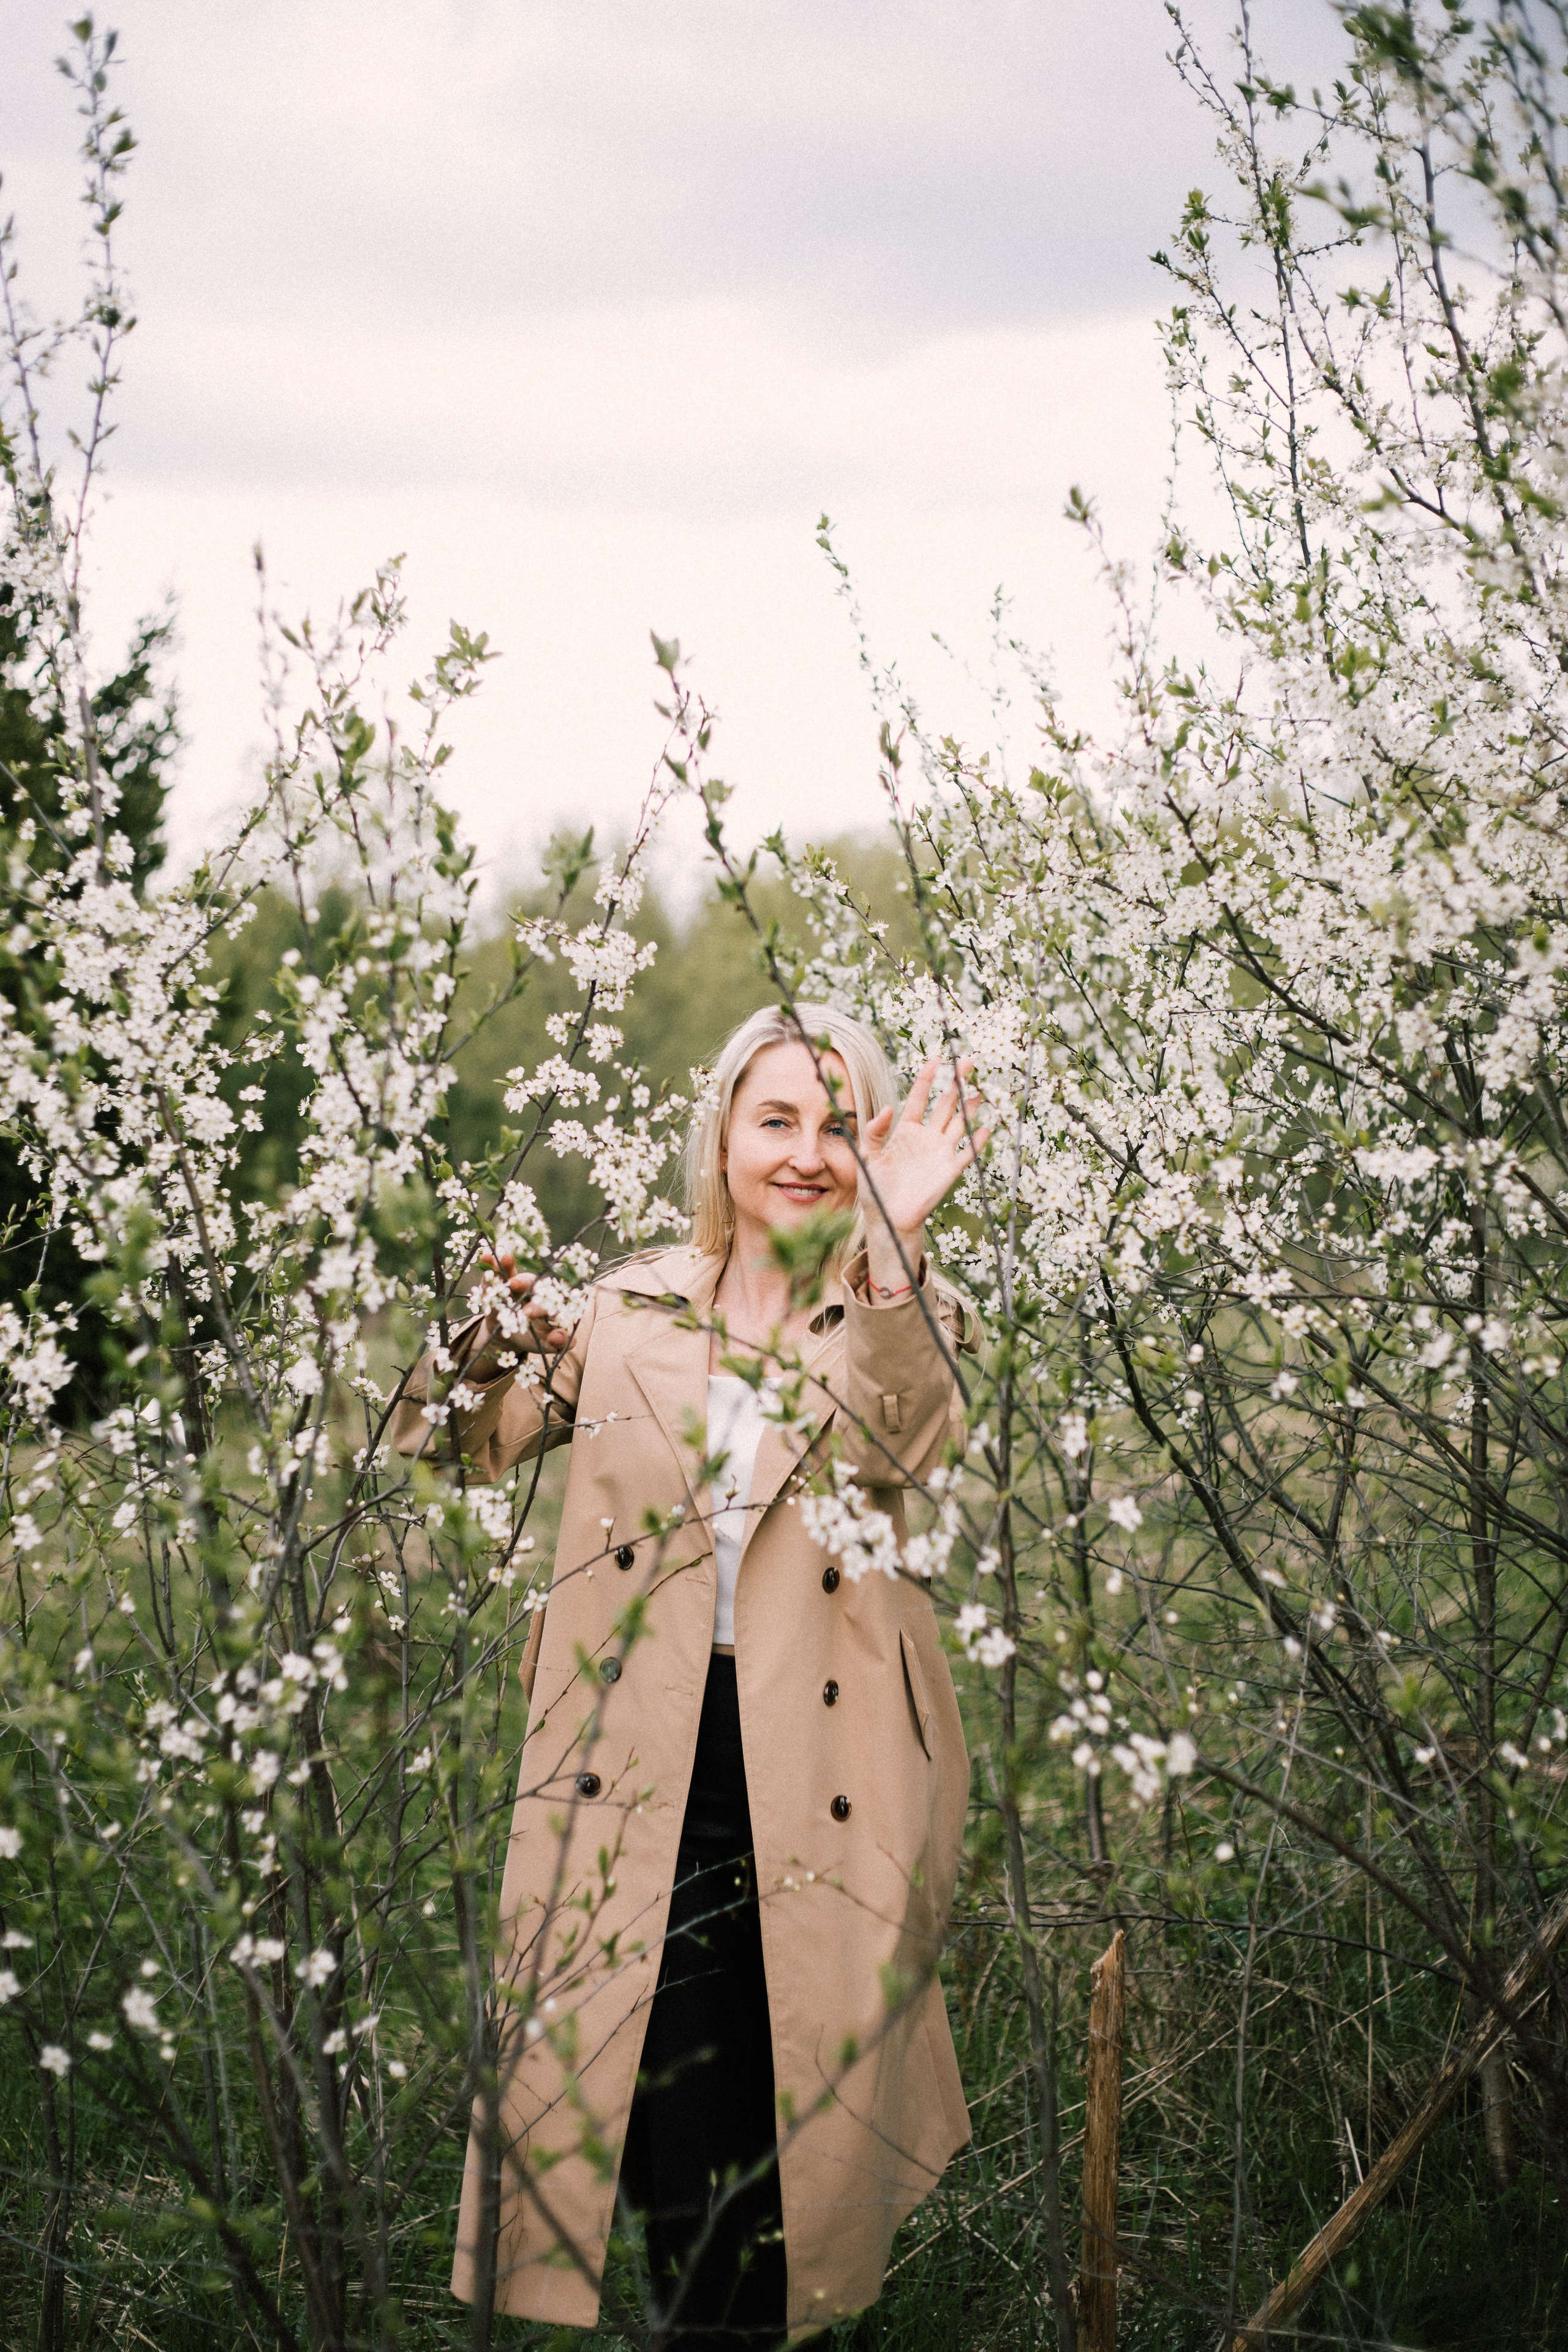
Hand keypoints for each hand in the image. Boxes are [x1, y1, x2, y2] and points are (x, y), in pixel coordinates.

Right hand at [476, 1253, 569, 1352]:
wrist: (513, 1336)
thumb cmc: (535, 1338)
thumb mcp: (545, 1344)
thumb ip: (557, 1343)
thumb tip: (559, 1337)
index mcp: (548, 1304)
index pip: (547, 1301)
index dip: (538, 1305)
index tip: (527, 1313)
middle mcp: (533, 1291)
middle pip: (531, 1283)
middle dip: (523, 1283)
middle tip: (513, 1285)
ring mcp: (515, 1287)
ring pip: (514, 1273)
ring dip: (508, 1265)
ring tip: (504, 1257)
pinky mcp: (497, 1287)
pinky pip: (495, 1275)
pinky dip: (491, 1266)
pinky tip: (486, 1257)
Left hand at [859, 1057, 988, 1270]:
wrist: (888, 1219)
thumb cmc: (875, 1190)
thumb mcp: (867, 1158)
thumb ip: (874, 1132)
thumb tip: (887, 1108)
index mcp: (905, 1131)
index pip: (919, 1098)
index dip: (927, 1079)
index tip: (935, 1060)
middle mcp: (926, 1137)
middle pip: (945, 1104)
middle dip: (956, 1084)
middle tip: (967, 1062)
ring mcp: (940, 1153)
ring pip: (959, 1124)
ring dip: (970, 1108)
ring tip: (979, 1091)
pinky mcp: (949, 1171)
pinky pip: (966, 1154)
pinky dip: (976, 1142)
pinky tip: (984, 1129)